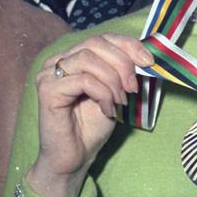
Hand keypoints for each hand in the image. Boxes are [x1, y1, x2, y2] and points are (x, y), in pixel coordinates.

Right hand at [26, 33, 153, 196]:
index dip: (128, 45)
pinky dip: (102, 94)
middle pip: (95, 43)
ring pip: (88, 59)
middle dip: (122, 63)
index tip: (149, 61)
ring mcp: (48, 74)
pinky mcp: (47, 91)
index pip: (102, 38)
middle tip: (133, 88)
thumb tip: (145, 56)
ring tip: (120, 101)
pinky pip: (83, 80)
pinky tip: (107, 110)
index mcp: (72, 57)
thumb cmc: (92, 127)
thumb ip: (122, 72)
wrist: (74, 158)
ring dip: (112, 80)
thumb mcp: (114, 92)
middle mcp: (57, 60)